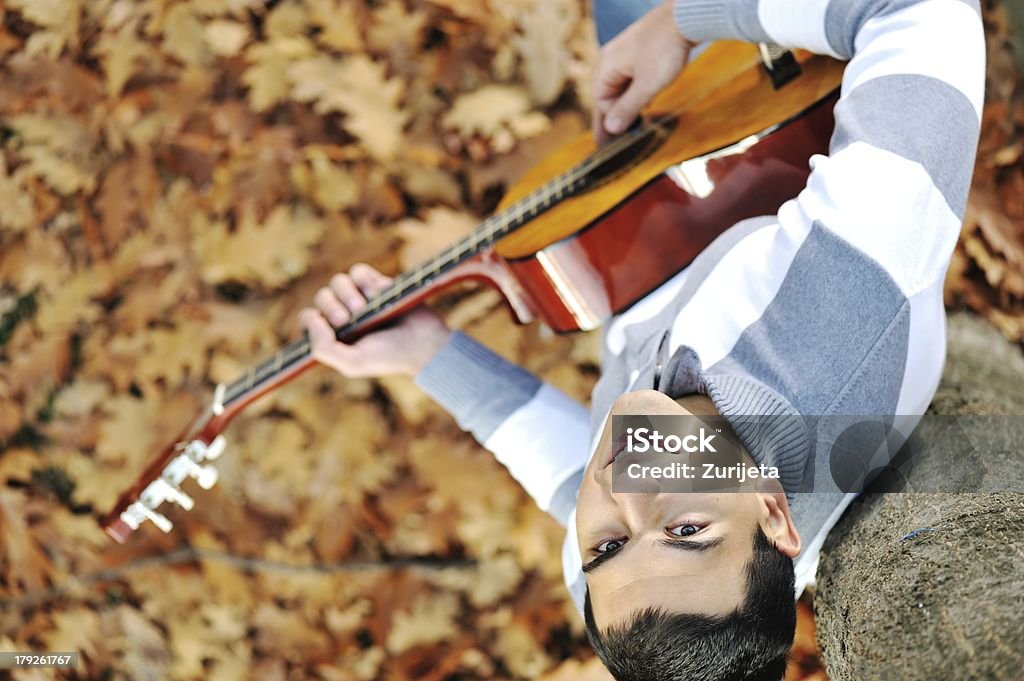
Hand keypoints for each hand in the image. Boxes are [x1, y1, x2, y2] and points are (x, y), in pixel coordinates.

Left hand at [299, 263, 451, 377]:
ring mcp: (361, 297)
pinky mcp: (377, 283)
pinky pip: (358, 271)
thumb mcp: (352, 363)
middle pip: (322, 297)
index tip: (328, 328)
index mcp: (335, 335)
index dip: (311, 320)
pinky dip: (364, 280)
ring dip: (347, 293)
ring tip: (364, 308)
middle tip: (348, 320)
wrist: (424, 344)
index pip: (308, 319)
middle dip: (331, 307)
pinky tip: (377, 294)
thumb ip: (323, 349)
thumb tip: (313, 318)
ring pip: (338, 281)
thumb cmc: (388, 358)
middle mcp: (346, 314)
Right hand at [592, 0, 694, 144]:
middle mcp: (610, 60)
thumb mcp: (647, 86)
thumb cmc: (664, 49)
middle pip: (608, 96)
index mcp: (606, 68)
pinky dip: (636, 92)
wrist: (685, 18)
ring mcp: (624, 55)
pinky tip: (645, 102)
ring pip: (621, 88)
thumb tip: (611, 128)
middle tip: (618, 140)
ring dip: (627, 105)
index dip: (607, 125)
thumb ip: (628, 109)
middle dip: (615, 117)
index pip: (600, 104)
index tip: (610, 144)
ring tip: (634, 125)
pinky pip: (632, 78)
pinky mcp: (639, 52)